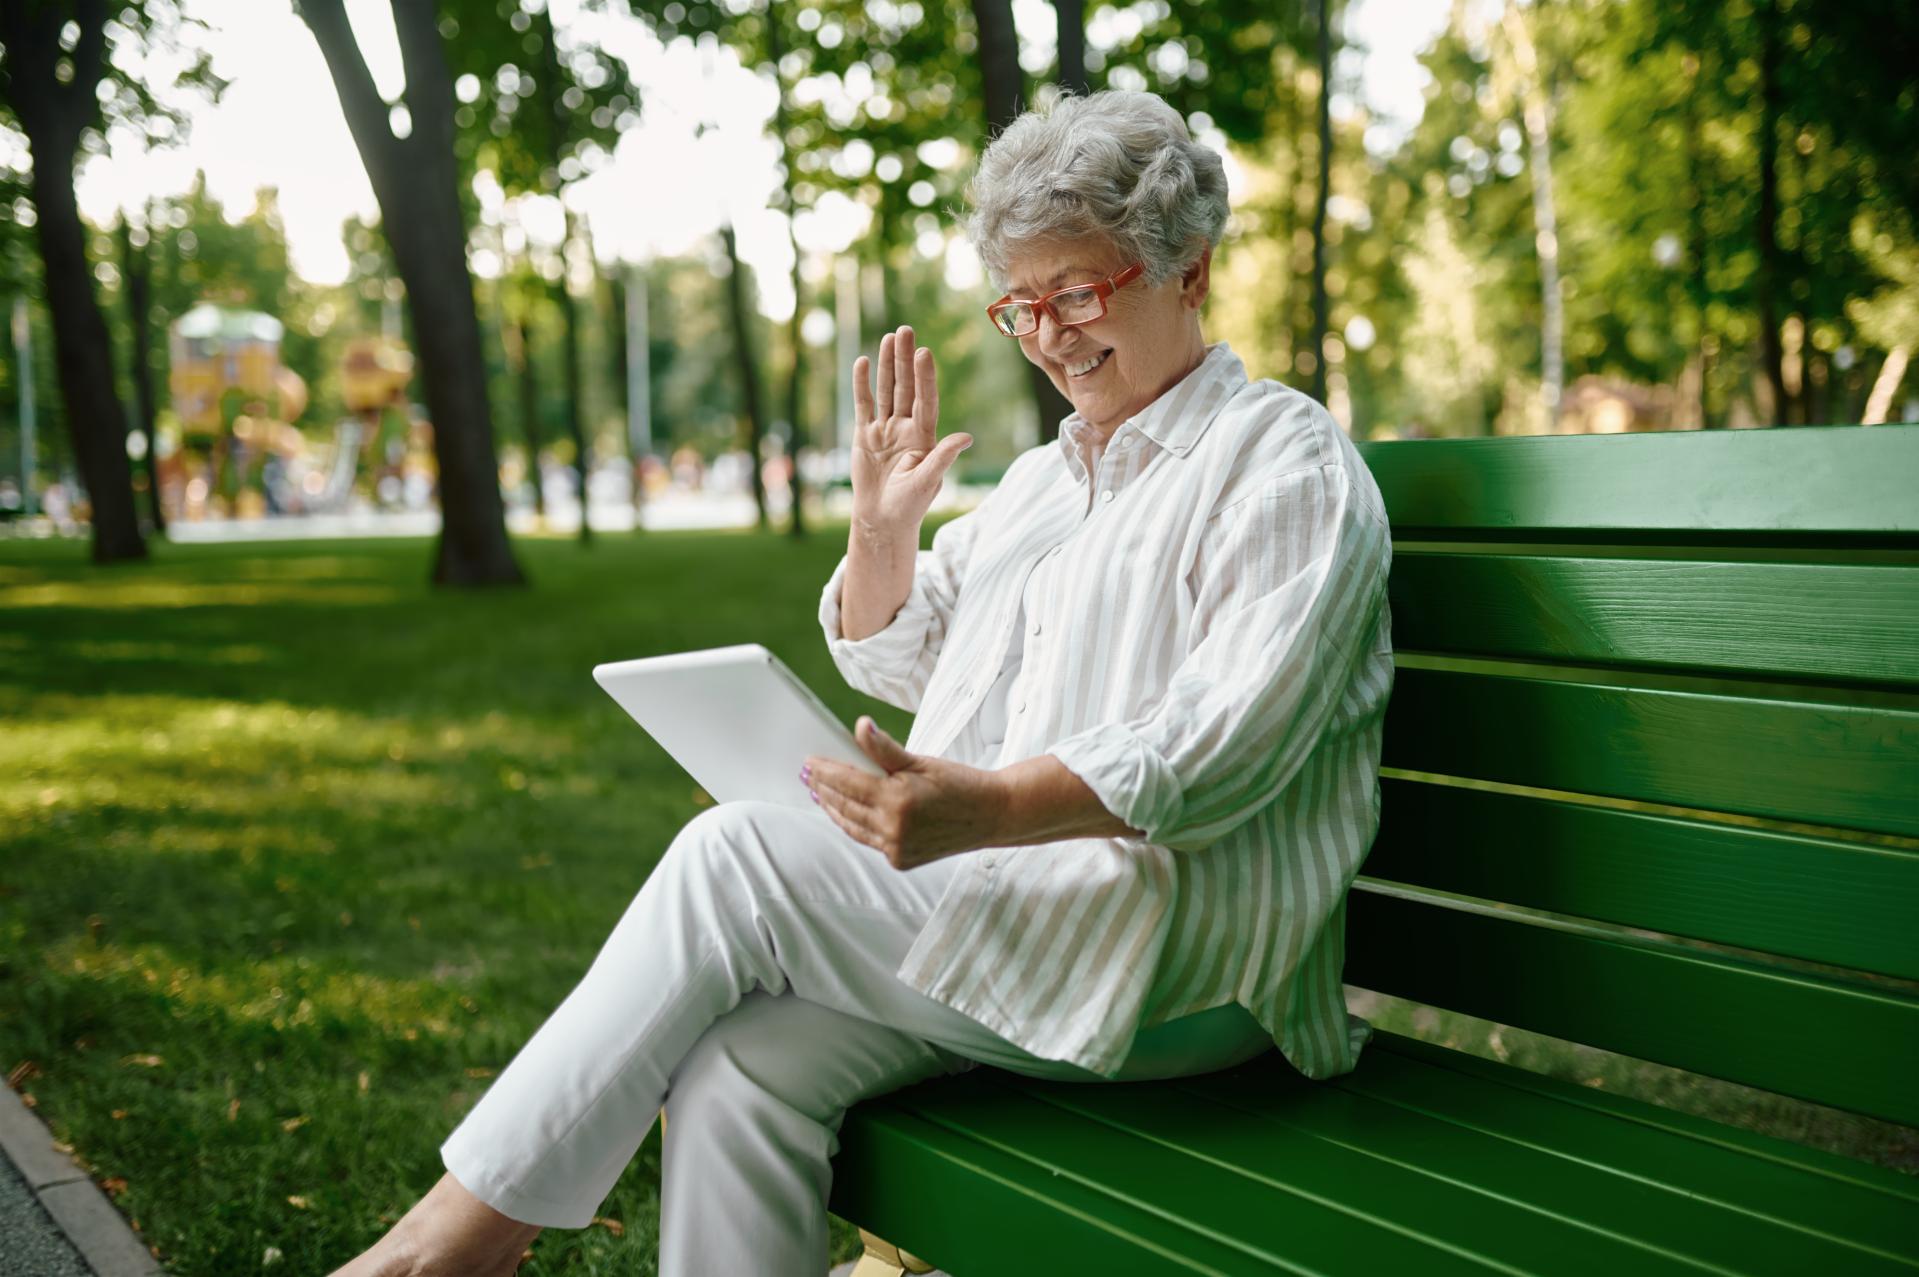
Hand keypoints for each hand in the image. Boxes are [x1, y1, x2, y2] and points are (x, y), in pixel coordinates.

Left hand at [802, 717, 1003, 869]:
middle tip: (808, 775)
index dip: (825, 771)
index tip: (809, 761)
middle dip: (823, 789)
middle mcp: (893, 829)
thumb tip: (860, 726)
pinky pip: (868, 840)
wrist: (993, 815)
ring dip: (833, 809)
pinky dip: (854, 825)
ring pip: (852, 826)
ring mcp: (896, 849)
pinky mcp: (900, 860)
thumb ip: (885, 748)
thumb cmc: (960, 783)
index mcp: (897, 800)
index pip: (848, 783)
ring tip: (818, 794)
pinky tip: (845, 813)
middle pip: (845, 805)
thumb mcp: (922, 761)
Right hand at [850, 326, 972, 537]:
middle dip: (905, 360)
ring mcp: (885, 429)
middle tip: (906, 331)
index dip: (925, 377)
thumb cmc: (910, 505)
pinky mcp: (865, 434)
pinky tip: (864, 362)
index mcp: (925, 436)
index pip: (926, 400)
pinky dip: (863, 384)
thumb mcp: (929, 482)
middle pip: (906, 387)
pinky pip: (864, 404)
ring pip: (886, 390)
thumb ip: (943, 458)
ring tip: (889, 337)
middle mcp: (906, 427)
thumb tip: (966, 438)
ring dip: (888, 365)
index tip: (925, 353)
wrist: (882, 518)